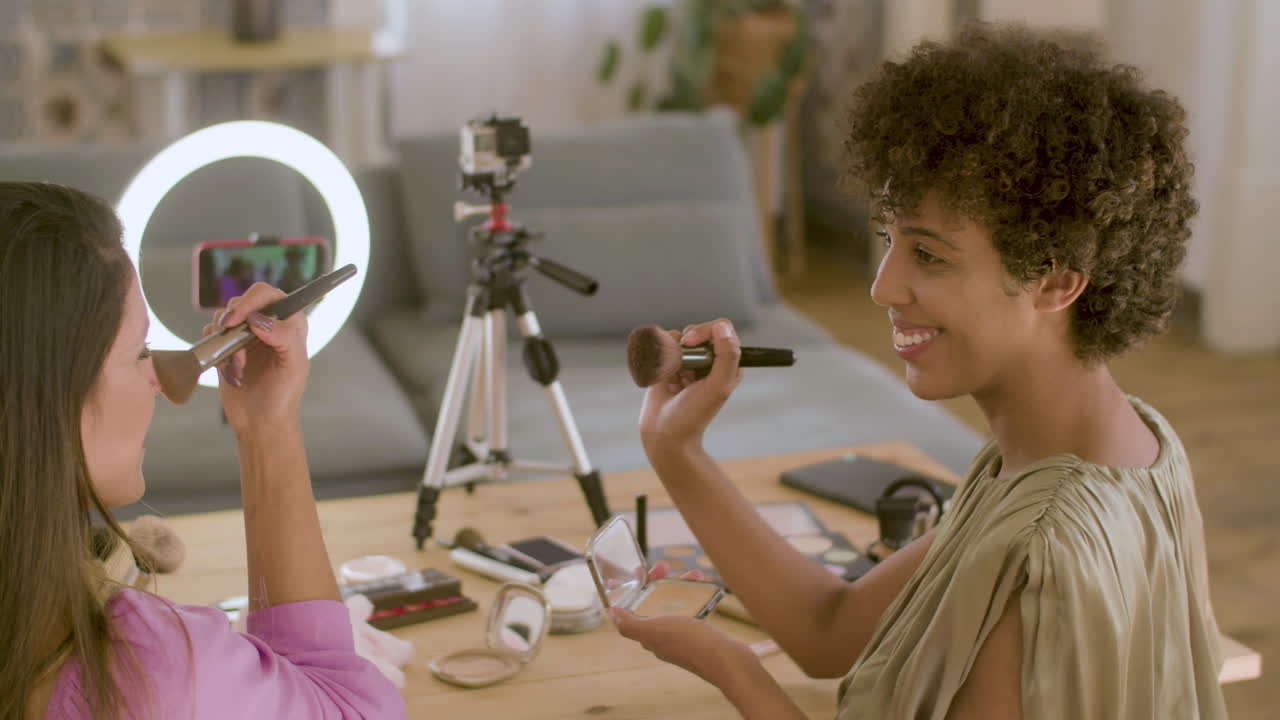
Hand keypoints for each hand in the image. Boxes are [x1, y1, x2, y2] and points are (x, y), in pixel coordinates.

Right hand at [202, 283, 308, 433]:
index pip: (269, 295)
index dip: (251, 300)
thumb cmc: (282, 396)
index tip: (237, 319)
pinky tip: (228, 367)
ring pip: (225, 316)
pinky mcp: (228, 347)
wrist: (260, 421)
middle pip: (243, 301)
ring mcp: (247, 335)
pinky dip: (215, 347)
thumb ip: (284, 337)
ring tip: (238, 363)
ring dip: (225, 338)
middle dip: (233, 319)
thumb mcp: (293, 366)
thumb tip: (259, 319)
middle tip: (231, 339)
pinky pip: (212, 333)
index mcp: (291, 323)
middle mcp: (269, 324)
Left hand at [609, 562, 745, 685]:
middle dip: (658, 583)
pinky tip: (704, 586)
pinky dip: (696, 596)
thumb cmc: (691, 644)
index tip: (639, 571)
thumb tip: (612, 614)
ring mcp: (683, 637)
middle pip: (655, 604)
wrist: (728, 661)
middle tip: (665, 567)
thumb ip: (631, 625)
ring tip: (693, 573)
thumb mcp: (655, 632)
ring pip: (676, 605)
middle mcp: (664, 638)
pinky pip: (694, 610)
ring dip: (679, 587)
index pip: (634, 609)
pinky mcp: (702, 636)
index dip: (633, 589)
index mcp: (650, 636)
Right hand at [638, 319, 742, 454]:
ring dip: (671, 355)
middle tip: (680, 366)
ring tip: (674, 379)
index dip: (705, 331)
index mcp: (728, 363)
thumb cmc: (693, 415)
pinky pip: (662, 348)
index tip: (690, 342)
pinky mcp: (669, 366)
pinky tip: (663, 379)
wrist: (664, 433)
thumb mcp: (718, 386)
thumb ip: (726, 356)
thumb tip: (722, 326)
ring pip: (678, 337)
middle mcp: (709, 360)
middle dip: (685, 345)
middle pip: (698, 330)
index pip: (721, 328)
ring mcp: (688, 362)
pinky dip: (659, 360)